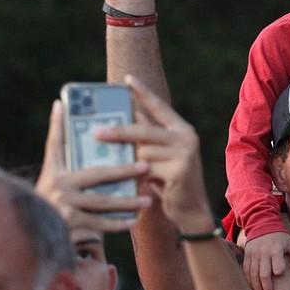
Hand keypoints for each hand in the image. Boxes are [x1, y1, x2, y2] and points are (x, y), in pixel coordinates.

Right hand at [36, 99, 151, 231]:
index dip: (58, 123)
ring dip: (128, 201)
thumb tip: (74, 122)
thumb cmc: (54, 204)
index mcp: (53, 171)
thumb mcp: (54, 181)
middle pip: (96, 173)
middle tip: (146, 166)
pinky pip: (99, 223)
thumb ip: (68, 160)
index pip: (55, 142)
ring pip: (103, 201)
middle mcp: (56, 185)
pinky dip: (117, 224)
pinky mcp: (68, 223)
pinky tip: (134, 221)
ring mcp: (62, 204)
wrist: (36, 237)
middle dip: (124, 170)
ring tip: (149, 200)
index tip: (61, 104)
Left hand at [96, 75, 210, 229]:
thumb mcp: (160, 156)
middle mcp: (187, 137)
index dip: (143, 92)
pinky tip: (134, 184)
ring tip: (123, 173)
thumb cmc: (171, 182)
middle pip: (144, 129)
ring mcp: (185, 153)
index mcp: (182, 129)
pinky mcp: (180, 170)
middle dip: (118, 131)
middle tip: (96, 133)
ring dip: (130, 163)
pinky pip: (147, 168)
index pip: (159, 106)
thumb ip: (148, 138)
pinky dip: (137, 176)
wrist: (192, 210)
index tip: (127, 79)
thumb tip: (128, 116)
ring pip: (143, 151)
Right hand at [243, 232, 289, 289]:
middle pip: (263, 274)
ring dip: (256, 287)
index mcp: (276, 250)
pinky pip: (246, 270)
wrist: (262, 224)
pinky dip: (249, 281)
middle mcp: (263, 253)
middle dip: (266, 288)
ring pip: (253, 274)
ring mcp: (253, 254)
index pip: (277, 266)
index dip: (279, 272)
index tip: (280, 277)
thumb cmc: (281, 238)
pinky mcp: (247, 255)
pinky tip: (254, 289)